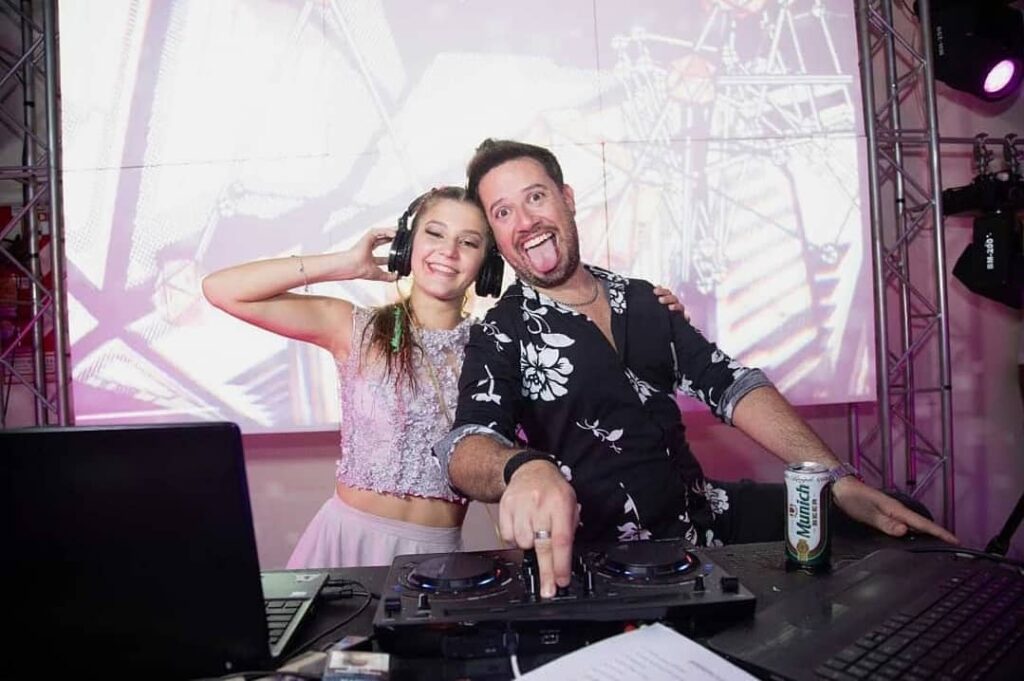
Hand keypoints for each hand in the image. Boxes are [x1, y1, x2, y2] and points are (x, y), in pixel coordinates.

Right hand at [341, 228, 398, 282]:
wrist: (352, 266)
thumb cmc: (358, 269)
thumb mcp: (377, 274)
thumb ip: (387, 276)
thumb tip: (397, 277)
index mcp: (370, 258)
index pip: (383, 255)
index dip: (392, 253)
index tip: (400, 252)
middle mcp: (368, 249)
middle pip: (383, 241)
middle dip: (392, 239)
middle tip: (401, 238)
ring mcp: (367, 242)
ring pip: (381, 234)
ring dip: (391, 232)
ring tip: (399, 233)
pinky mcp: (367, 237)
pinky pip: (379, 231)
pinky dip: (387, 231)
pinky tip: (394, 234)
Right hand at [498, 459, 577, 598]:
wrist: (530, 470)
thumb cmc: (553, 490)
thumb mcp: (570, 503)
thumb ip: (570, 528)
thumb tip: (564, 559)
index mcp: (561, 504)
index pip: (561, 539)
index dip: (561, 564)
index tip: (561, 580)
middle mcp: (540, 504)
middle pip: (542, 545)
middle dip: (546, 571)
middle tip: (548, 590)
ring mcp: (520, 505)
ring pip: (523, 542)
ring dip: (530, 545)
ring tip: (535, 532)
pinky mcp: (505, 507)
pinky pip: (508, 536)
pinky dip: (515, 538)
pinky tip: (523, 527)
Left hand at [654, 285, 686, 318]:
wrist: (660, 332)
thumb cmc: (656, 317)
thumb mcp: (653, 308)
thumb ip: (653, 299)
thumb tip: (656, 287)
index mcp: (666, 300)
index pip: (666, 293)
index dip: (662, 291)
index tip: (655, 291)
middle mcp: (673, 305)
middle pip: (673, 298)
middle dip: (667, 298)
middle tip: (660, 300)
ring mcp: (678, 312)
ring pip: (680, 306)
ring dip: (675, 306)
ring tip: (670, 307)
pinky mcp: (682, 321)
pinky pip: (686, 318)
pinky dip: (686, 317)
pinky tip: (685, 317)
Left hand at [832, 477, 958, 543]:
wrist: (841, 488)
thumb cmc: (853, 499)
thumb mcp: (868, 513)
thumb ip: (886, 523)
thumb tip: (905, 531)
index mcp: (897, 510)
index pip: (923, 524)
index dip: (940, 533)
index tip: (956, 542)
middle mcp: (898, 511)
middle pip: (924, 525)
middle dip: (940, 535)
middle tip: (955, 549)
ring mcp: (893, 512)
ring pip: (916, 525)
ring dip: (929, 534)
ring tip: (942, 546)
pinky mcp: (887, 514)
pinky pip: (907, 525)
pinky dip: (916, 532)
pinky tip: (917, 538)